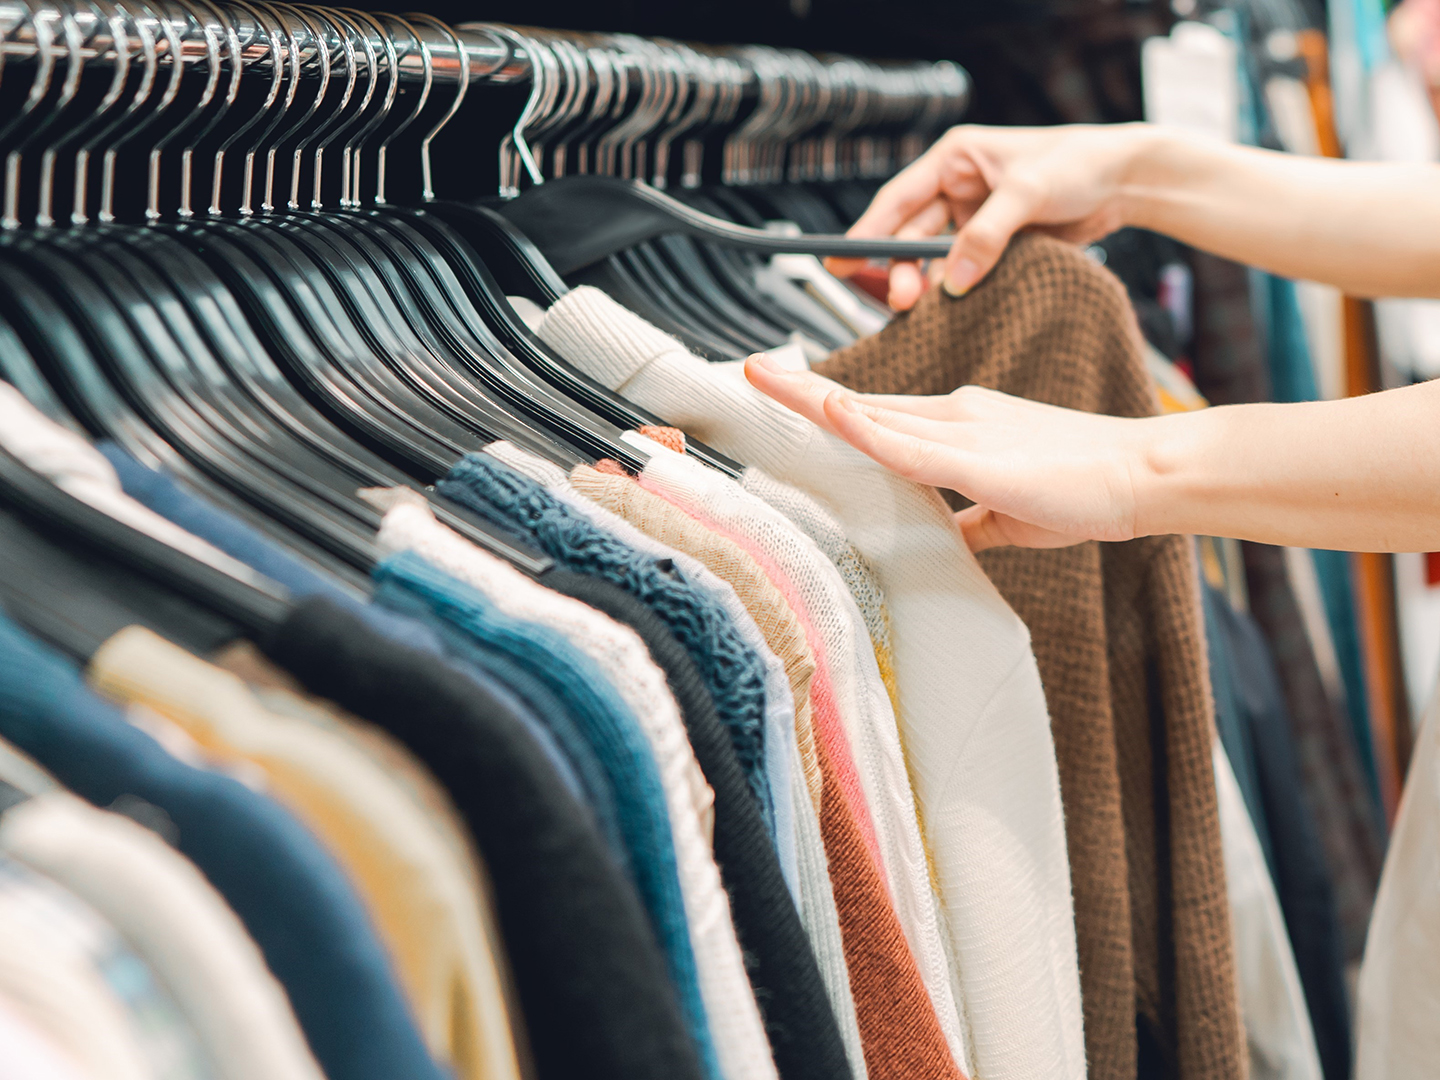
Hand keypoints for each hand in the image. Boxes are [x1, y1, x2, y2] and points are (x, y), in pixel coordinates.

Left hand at [746, 355, 1154, 552]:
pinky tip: (833, 412)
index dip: (830, 406)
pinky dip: (868, 429)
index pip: (878, 414)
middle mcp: (953, 417)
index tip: (788, 394)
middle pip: (861, 403)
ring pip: (874, 413)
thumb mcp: (1010, 510)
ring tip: (764, 378)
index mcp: (958, 427)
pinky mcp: (980, 459)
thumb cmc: (1087, 488)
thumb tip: (949, 538)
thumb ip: (972, 520)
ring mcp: (964, 433)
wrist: (1144, 474)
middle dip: (802, 390)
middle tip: (750, 372)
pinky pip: (912, 445)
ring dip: (815, 398)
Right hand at [828, 123, 1152, 309]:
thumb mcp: (1029, 192)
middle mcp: (957, 189)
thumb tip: (954, 278)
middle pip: (911, 236)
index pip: (898, 200)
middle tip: (902, 300)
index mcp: (954, 159)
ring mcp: (973, 220)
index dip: (867, 232)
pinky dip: (956, 290)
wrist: (1124, 181)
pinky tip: (953, 307)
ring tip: (925, 309)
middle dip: (902, 269)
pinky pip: (963, 272)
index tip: (841, 262)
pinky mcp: (993, 246)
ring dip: (928, 285)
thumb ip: (989, 234)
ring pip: (934, 259)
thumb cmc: (1078, 164)